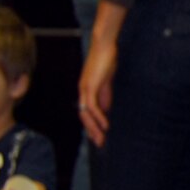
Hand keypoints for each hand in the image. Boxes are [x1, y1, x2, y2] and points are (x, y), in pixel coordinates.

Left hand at [77, 32, 117, 146]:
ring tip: (102, 138)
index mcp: (86, 90)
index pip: (86, 112)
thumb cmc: (106, 60)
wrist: (104, 46)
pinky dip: (99, 117)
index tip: (99, 136)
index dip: (91, 125)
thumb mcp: (106, 81)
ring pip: (85, 113)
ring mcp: (85, 88)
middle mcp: (82, 91)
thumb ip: (105, 95)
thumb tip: (105, 109)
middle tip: (100, 143)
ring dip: (94, 127)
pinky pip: (92, 106)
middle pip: (83, 116)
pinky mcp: (90, 86)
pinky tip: (105, 125)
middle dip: (91, 131)